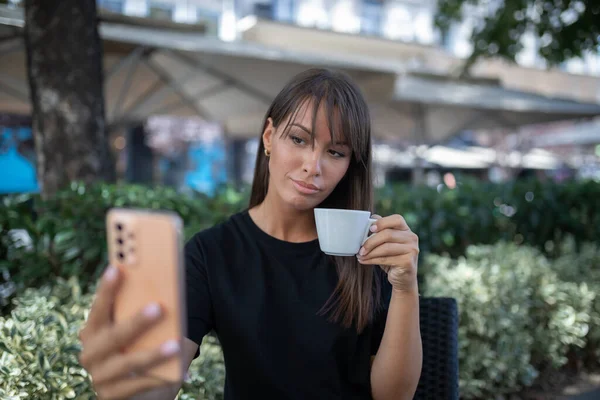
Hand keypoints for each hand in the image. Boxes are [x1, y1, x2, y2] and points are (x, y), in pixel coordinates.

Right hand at [78, 266, 180, 398]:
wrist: (135, 390)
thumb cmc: (138, 348)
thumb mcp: (137, 331)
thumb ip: (140, 312)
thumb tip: (163, 292)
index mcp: (93, 331)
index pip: (99, 308)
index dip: (106, 290)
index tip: (115, 269)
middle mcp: (90, 353)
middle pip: (113, 336)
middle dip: (137, 322)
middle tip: (158, 307)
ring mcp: (99, 376)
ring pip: (128, 363)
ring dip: (153, 353)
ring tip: (175, 344)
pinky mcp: (111, 396)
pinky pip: (138, 385)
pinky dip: (159, 377)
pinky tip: (179, 371)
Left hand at [357, 214, 419, 292]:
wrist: (403, 278)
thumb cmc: (392, 257)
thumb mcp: (386, 243)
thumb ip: (380, 231)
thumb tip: (366, 222)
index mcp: (406, 229)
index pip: (397, 219)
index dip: (382, 222)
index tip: (370, 229)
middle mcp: (412, 238)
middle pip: (388, 234)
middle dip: (370, 241)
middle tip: (360, 249)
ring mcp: (412, 250)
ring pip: (386, 247)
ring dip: (370, 252)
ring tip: (360, 255)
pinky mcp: (408, 262)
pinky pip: (385, 259)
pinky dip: (372, 260)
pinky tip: (364, 261)